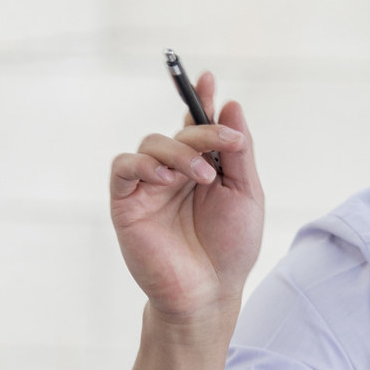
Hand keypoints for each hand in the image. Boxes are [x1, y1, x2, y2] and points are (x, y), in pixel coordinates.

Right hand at [107, 70, 264, 329]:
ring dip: (179, 152)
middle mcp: (173, 174)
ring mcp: (148, 187)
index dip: (200, 99)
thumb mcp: (245, 192)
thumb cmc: (230, 248)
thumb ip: (237, 150)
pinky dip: (144, 164)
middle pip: (176, 131)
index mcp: (202, 168)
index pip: (196, 125)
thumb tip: (230, 104)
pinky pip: (124, 167)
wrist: (208, 292)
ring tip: (202, 177)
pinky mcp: (126, 204)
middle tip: (223, 148)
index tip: (208, 77)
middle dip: (201, 132)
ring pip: (151, 144)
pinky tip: (167, 179)